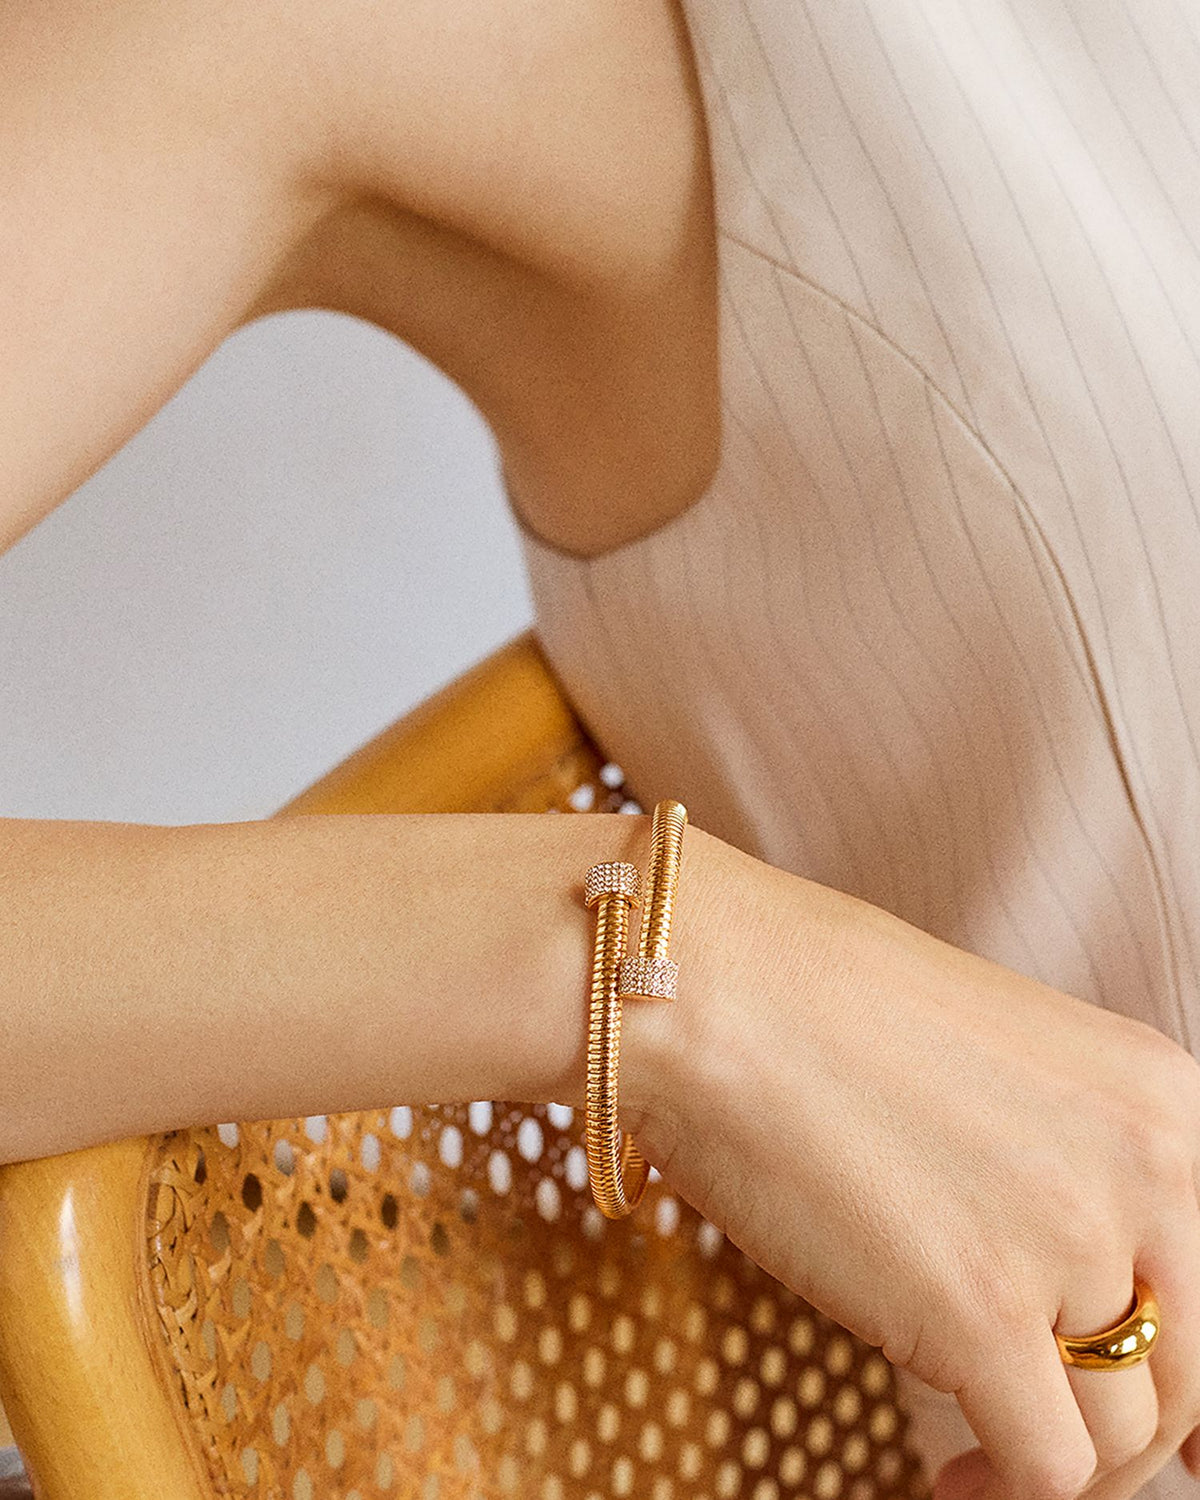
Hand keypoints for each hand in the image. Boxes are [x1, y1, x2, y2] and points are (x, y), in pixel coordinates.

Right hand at [620, 826, 1199, 1499]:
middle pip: (1192, 1370)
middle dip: (1129, 1426)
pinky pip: (1044, 1468)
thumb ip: (1065, 1155)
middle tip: (1044, 1426)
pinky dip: (997, 1489)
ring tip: (972, 1448)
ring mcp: (1070, 1241)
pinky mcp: (982, 1316)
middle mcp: (1147, 1166)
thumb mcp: (998, 1059)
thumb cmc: (815, 1004)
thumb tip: (1079, 1274)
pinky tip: (945, 1471)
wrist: (709, 988)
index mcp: (1162, 1096)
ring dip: (1057, 1460)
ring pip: (1122, 1433)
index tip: (1149, 1408)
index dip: (1188, 1370)